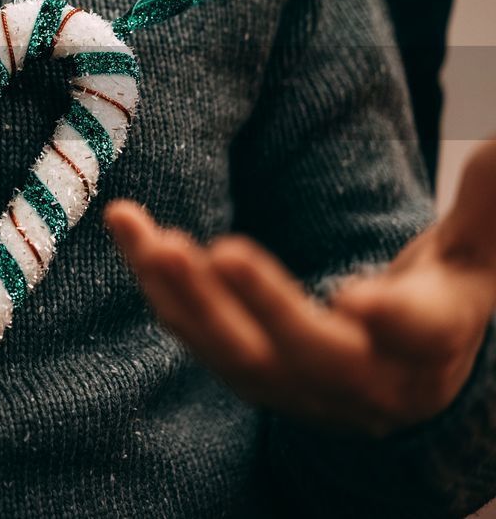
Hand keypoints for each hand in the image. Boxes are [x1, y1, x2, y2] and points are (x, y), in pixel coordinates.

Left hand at [104, 138, 495, 436]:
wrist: (398, 383)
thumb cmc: (439, 302)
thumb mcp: (475, 261)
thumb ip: (487, 207)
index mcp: (427, 344)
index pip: (417, 335)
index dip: (392, 320)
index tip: (361, 298)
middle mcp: (359, 378)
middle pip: (309, 352)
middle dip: (263, 304)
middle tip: (221, 251)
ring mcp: (294, 386)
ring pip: (233, 350)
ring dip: (186, 295)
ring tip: (147, 238)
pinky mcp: (244, 376)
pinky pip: (195, 336)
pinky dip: (160, 290)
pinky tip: (133, 237)